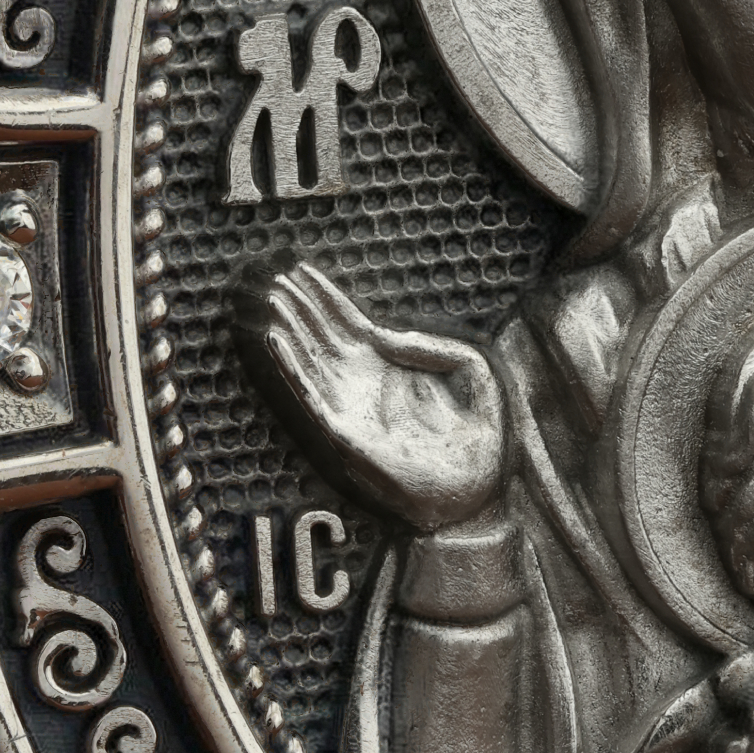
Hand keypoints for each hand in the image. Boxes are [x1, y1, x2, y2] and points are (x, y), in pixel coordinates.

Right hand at [248, 262, 504, 528]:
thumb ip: (432, 345)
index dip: (323, 295)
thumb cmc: (479, 430)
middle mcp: (363, 383)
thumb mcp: (470, 370)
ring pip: (310, 361)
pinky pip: (312, 397)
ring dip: (290, 330)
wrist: (482, 484)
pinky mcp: (347, 433)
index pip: (347, 322)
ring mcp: (352, 407)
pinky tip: (278, 341)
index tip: (299, 268)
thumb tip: (385, 335)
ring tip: (272, 301)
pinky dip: (292, 368)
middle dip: (297, 307)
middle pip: (321, 336)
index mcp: (387, 365)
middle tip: (272, 278)